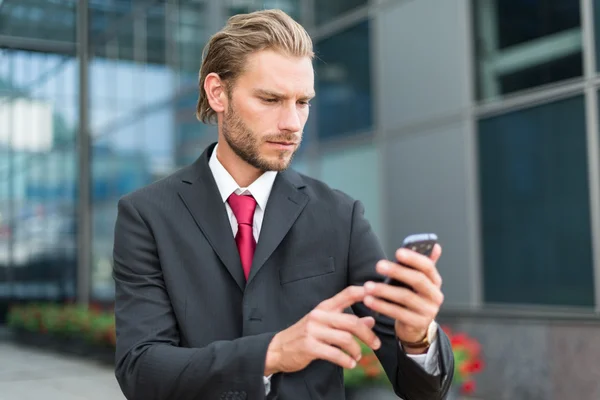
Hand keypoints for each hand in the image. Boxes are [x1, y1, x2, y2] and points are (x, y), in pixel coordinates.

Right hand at [264, 286, 381, 374]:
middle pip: (351, 322)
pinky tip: (350, 364)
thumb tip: (371, 321)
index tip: (378, 293)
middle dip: (368, 335)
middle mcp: (319, 316)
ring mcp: (313, 331)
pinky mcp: (309, 346)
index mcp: (324, 307)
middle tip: (377, 344)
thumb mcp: (324, 324)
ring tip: (358, 357)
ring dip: (357, 350)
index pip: (346, 294)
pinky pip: (335, 354)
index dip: (363, 292)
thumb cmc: (304, 335)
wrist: (277, 349)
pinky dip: (347, 361)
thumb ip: (347, 322)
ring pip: (346, 339)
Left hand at [363, 244, 443, 344]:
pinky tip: (368, 300)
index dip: (414, 259)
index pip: (428, 266)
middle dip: (397, 271)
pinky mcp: (418, 324)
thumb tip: (435, 246)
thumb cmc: (413, 298)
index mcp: (435, 281)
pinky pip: (398, 313)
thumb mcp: (418, 283)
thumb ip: (422, 265)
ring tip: (368, 286)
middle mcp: (435, 296)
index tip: (398, 252)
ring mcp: (429, 311)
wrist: (415, 327)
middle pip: (417, 280)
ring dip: (384, 290)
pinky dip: (382, 306)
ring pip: (405, 297)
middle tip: (378, 265)